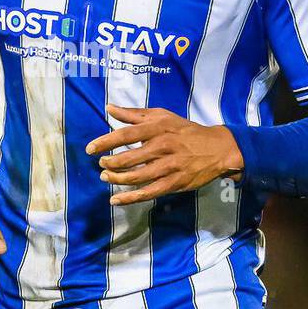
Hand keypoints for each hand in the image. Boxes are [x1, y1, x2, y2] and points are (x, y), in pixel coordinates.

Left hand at [85, 105, 244, 206]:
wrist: (217, 148)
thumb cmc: (185, 131)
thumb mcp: (162, 116)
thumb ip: (134, 114)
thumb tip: (109, 108)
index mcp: (157, 128)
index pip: (125, 135)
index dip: (105, 142)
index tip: (90, 148)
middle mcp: (162, 147)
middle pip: (128, 158)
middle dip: (110, 163)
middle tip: (100, 164)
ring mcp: (169, 166)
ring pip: (136, 177)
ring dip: (116, 179)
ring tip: (105, 177)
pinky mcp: (174, 183)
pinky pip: (148, 192)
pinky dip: (130, 198)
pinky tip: (115, 200)